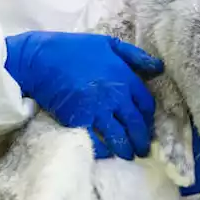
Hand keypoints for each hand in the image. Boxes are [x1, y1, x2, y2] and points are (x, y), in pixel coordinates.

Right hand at [5, 31, 163, 159]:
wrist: (40, 59)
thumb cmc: (73, 48)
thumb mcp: (108, 43)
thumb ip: (135, 56)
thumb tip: (159, 68)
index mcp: (124, 77)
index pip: (145, 103)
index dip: (148, 117)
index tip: (146, 124)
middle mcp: (115, 96)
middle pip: (135, 124)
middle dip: (141, 140)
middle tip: (142, 150)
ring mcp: (97, 110)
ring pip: (118, 137)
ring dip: (125, 149)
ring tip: (127, 156)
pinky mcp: (79, 121)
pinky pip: (96, 142)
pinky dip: (103, 151)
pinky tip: (106, 154)